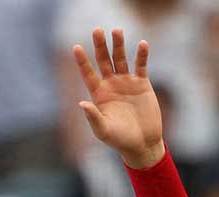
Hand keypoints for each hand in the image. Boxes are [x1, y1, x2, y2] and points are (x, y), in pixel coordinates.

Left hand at [73, 28, 164, 168]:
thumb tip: (81, 104)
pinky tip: (143, 44)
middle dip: (100, 46)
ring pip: (121, 59)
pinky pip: (141, 66)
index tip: (76, 47)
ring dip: (119, 45)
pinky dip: (142, 55)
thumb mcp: (103, 131)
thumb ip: (93, 117)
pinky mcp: (142, 84)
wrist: (142, 144)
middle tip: (97, 30)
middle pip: (103, 61)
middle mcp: (111, 85)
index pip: (88, 73)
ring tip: (117, 30)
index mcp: (98, 94)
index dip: (82, 61)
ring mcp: (126, 82)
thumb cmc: (120, 140)